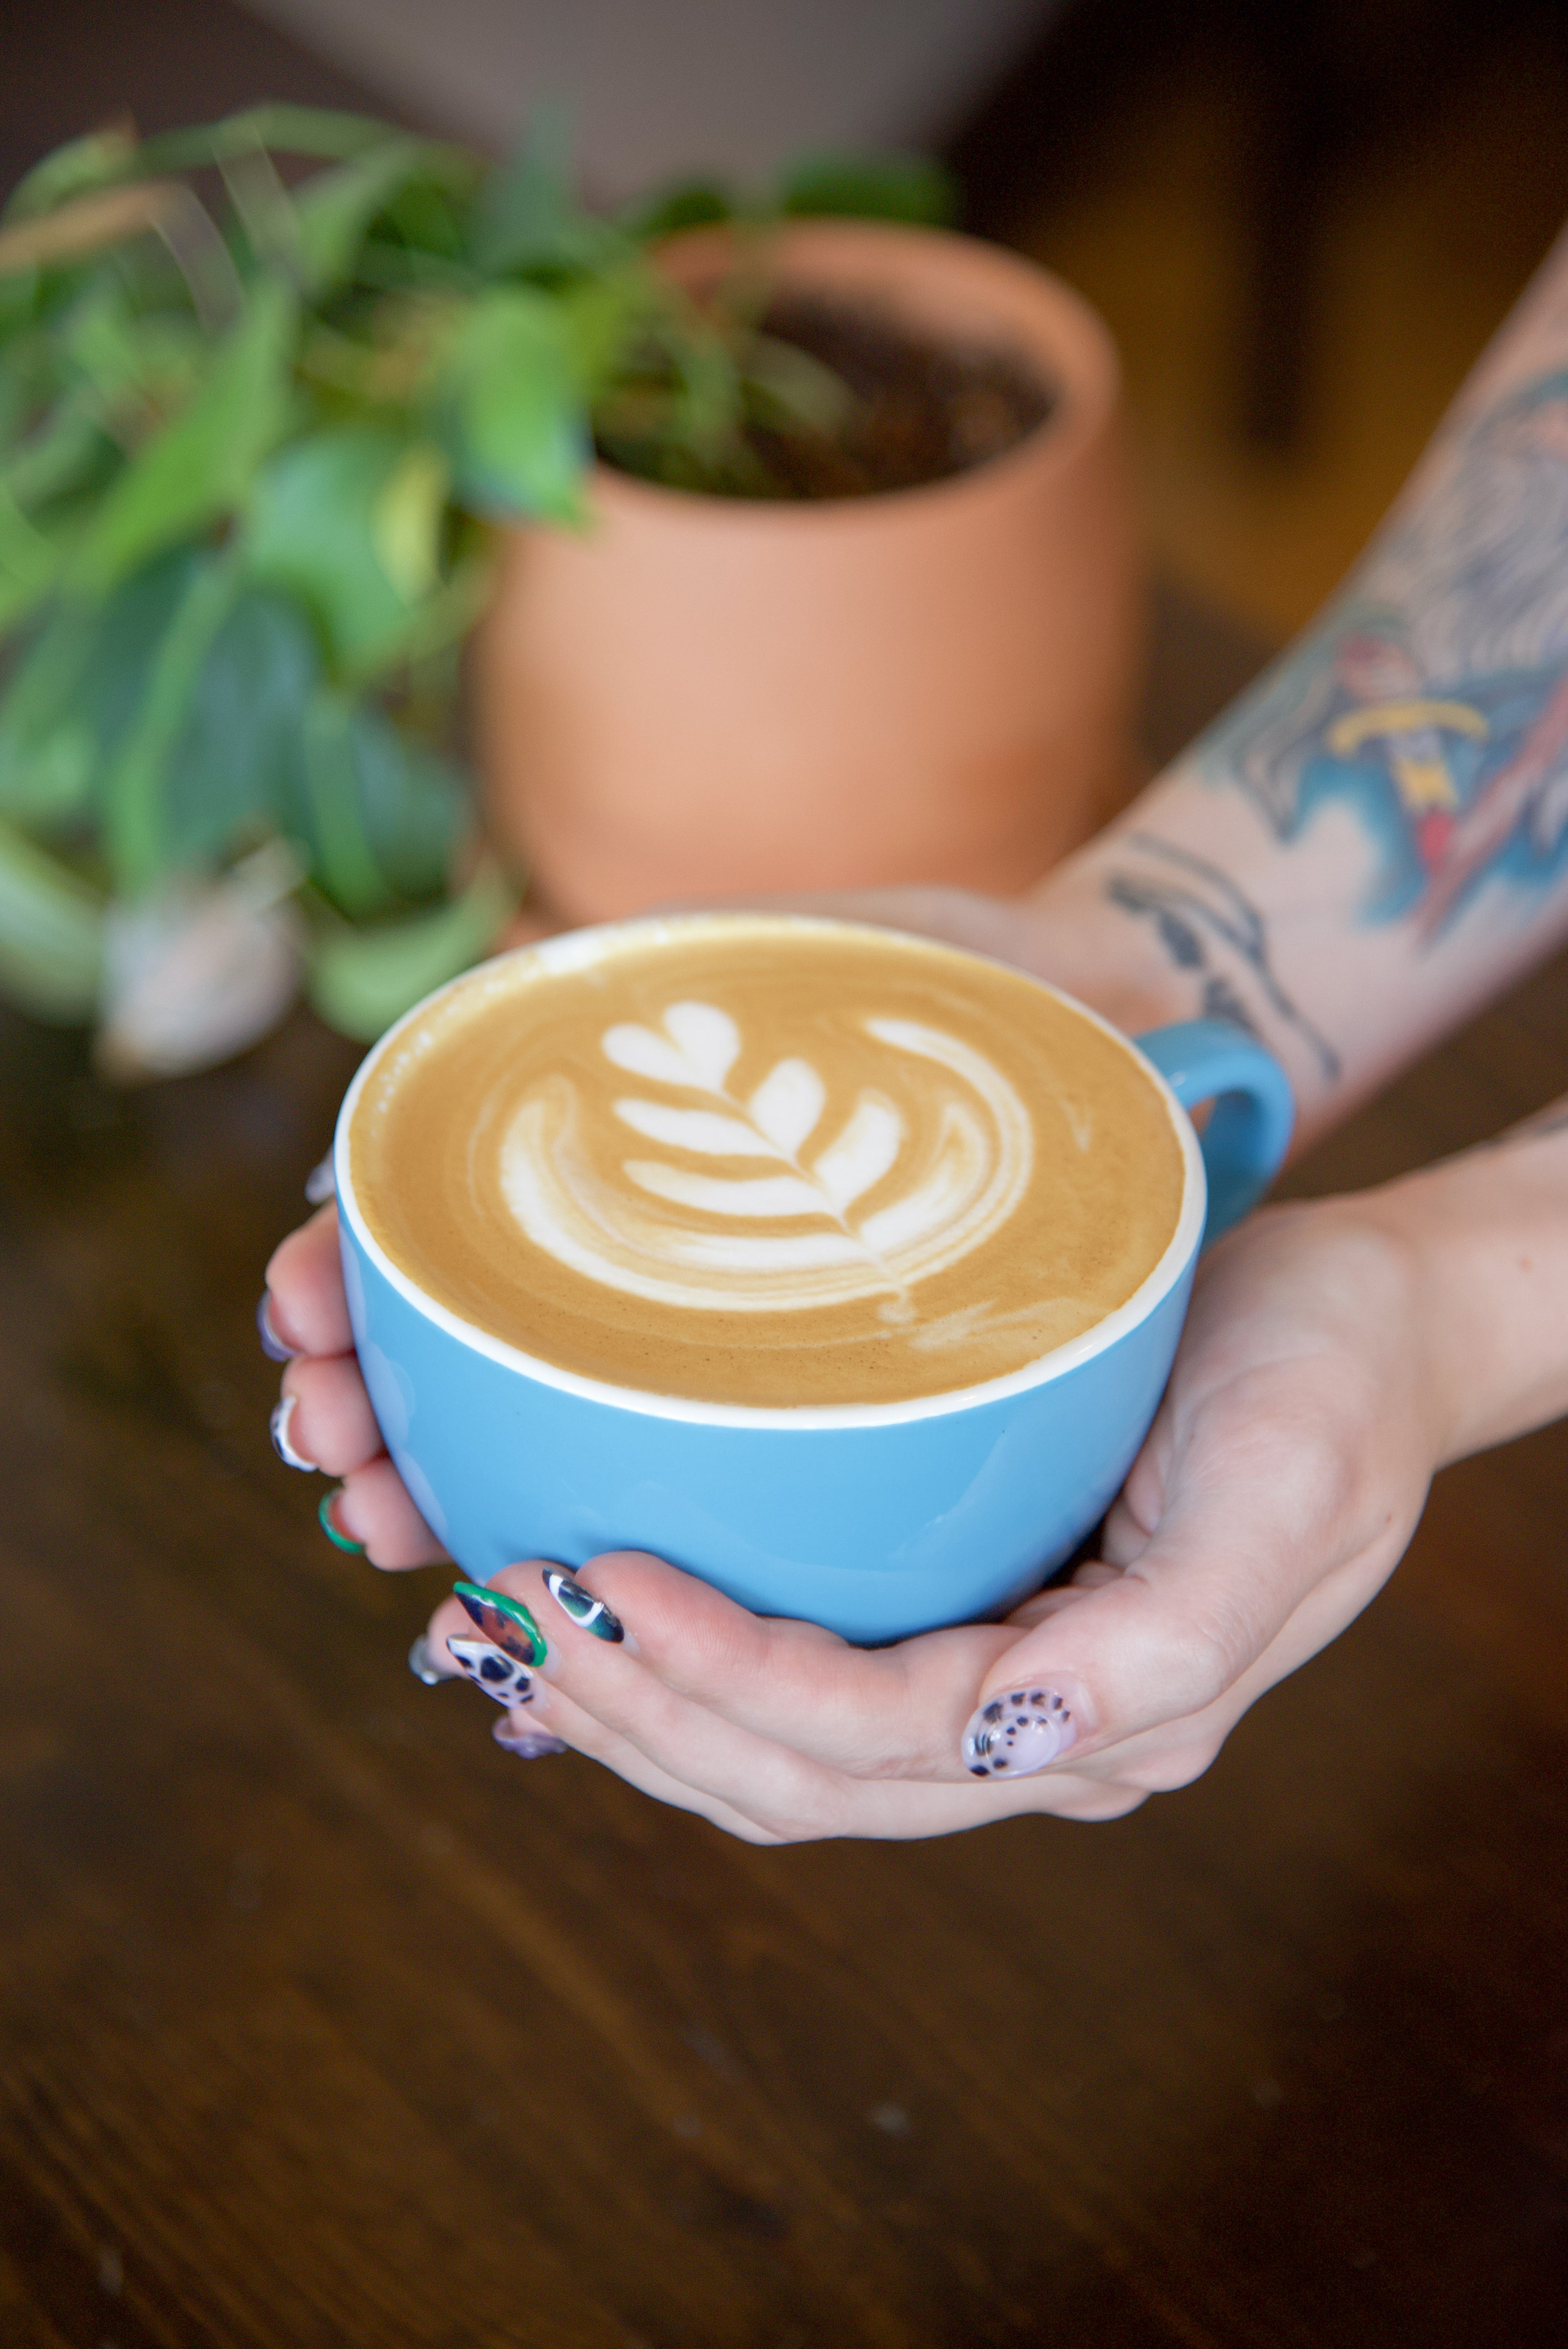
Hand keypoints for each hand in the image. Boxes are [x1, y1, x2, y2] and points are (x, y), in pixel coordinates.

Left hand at [266, 1191, 1448, 1839]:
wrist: (1376, 1318)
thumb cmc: (1331, 1380)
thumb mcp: (1280, 1494)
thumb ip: (1167, 1643)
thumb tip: (1016, 1739)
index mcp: (1106, 1714)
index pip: (863, 1739)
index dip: (715, 1673)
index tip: (593, 1573)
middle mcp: (1032, 1728)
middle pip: (790, 1772)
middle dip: (631, 1703)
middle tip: (493, 1609)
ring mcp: (993, 1681)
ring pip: (772, 1753)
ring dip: (628, 1702)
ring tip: (498, 1626)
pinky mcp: (964, 1612)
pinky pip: (797, 1680)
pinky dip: (683, 1660)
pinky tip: (597, 1611)